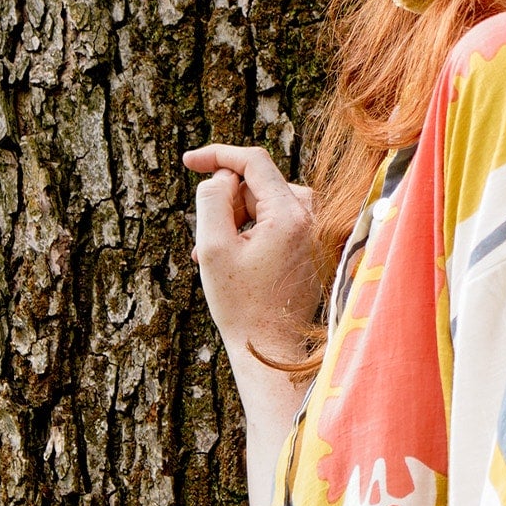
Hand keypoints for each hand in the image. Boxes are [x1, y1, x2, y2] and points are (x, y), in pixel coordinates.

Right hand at [183, 143, 323, 369]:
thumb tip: (224, 176)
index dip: (218, 155)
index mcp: (292, 215)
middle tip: (203, 244)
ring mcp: (317, 232)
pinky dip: (253, 233)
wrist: (271, 350)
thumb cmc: (241, 303)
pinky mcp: (314, 246)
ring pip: (265, 204)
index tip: (188, 162)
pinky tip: (236, 260)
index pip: (254, 162)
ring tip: (215, 257)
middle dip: (227, 206)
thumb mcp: (213, 247)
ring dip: (236, 223)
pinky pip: (278, 222)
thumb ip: (213, 199)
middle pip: (258, 186)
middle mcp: (313, 218)